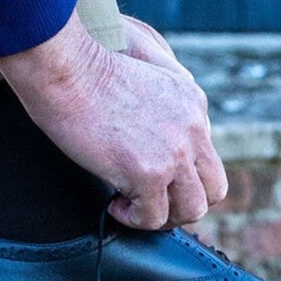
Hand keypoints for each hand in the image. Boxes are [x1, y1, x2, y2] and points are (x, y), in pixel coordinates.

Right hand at [0, 14, 229, 230]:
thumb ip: (162, 83)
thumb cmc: (89, 63)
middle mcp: (194, 129)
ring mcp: (174, 154)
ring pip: (192, 209)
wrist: (67, 70)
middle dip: (183, 202)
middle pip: (213, 188)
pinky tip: (113, 204)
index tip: (149, 175)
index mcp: (194, 103)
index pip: (206, 155)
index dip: (180, 174)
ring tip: (131, 206)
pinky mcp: (148, 174)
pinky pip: (153, 217)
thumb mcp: (144, 61)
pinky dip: (133, 218)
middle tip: (151, 202)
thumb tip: (158, 103)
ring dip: (162, 216)